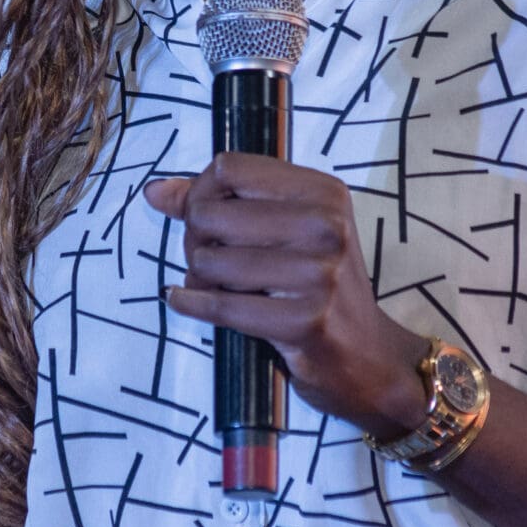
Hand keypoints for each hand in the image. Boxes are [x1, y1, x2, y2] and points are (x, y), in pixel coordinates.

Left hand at [143, 153, 429, 436]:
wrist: (370, 357)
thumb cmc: (322, 288)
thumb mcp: (288, 233)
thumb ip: (223, 205)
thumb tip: (156, 192)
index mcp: (324, 193)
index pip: (229, 168)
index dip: (200, 190)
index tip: (201, 216)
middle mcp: (326, 226)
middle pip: (212, 212)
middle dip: (194, 238)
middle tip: (206, 258)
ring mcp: (318, 274)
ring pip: (211, 260)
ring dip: (198, 276)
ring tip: (211, 284)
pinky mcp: (304, 320)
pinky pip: (220, 305)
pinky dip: (191, 303)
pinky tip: (184, 299)